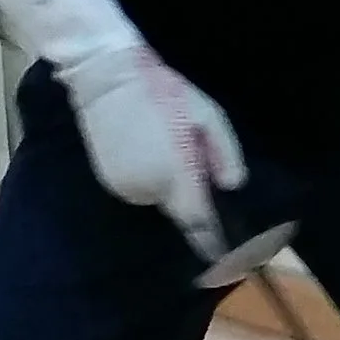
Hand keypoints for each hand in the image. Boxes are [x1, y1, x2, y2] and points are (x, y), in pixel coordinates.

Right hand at [57, 40, 245, 255]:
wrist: (107, 79)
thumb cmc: (163, 92)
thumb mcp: (207, 115)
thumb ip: (224, 153)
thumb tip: (233, 186)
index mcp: (176, 176)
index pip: (199, 224)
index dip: (215, 244)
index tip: (229, 260)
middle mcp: (149, 192)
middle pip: (179, 208)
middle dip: (190, 193)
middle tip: (190, 154)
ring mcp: (125, 189)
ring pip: (159, 198)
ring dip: (168, 184)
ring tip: (164, 144)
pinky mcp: (109, 182)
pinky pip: (140, 189)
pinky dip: (149, 177)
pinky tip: (146, 146)